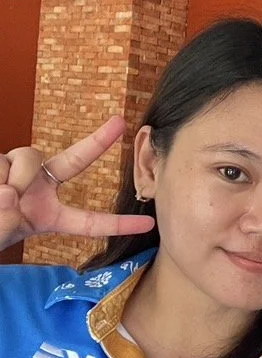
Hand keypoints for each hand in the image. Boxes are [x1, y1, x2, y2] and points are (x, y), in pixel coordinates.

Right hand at [0, 117, 154, 251]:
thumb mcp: (0, 235)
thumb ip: (6, 221)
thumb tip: (8, 193)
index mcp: (47, 216)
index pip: (88, 222)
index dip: (118, 223)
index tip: (150, 223)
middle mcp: (37, 190)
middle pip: (73, 161)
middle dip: (98, 141)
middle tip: (119, 122)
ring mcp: (16, 172)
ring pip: (30, 159)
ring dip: (17, 177)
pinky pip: (3, 160)